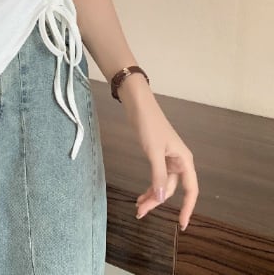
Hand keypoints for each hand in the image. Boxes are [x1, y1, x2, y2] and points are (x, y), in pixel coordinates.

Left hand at [121, 80, 198, 230]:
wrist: (138, 105)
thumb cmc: (149, 125)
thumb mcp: (153, 151)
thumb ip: (158, 175)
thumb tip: (162, 198)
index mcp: (184, 160)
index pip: (191, 190)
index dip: (187, 208)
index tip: (181, 224)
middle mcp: (179, 161)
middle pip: (172, 189)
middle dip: (157, 201)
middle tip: (140, 213)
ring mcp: (168, 158)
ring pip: (162, 184)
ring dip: (152, 195)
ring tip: (138, 206)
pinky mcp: (157, 155)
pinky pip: (156, 176)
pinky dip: (150, 185)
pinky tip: (141, 194)